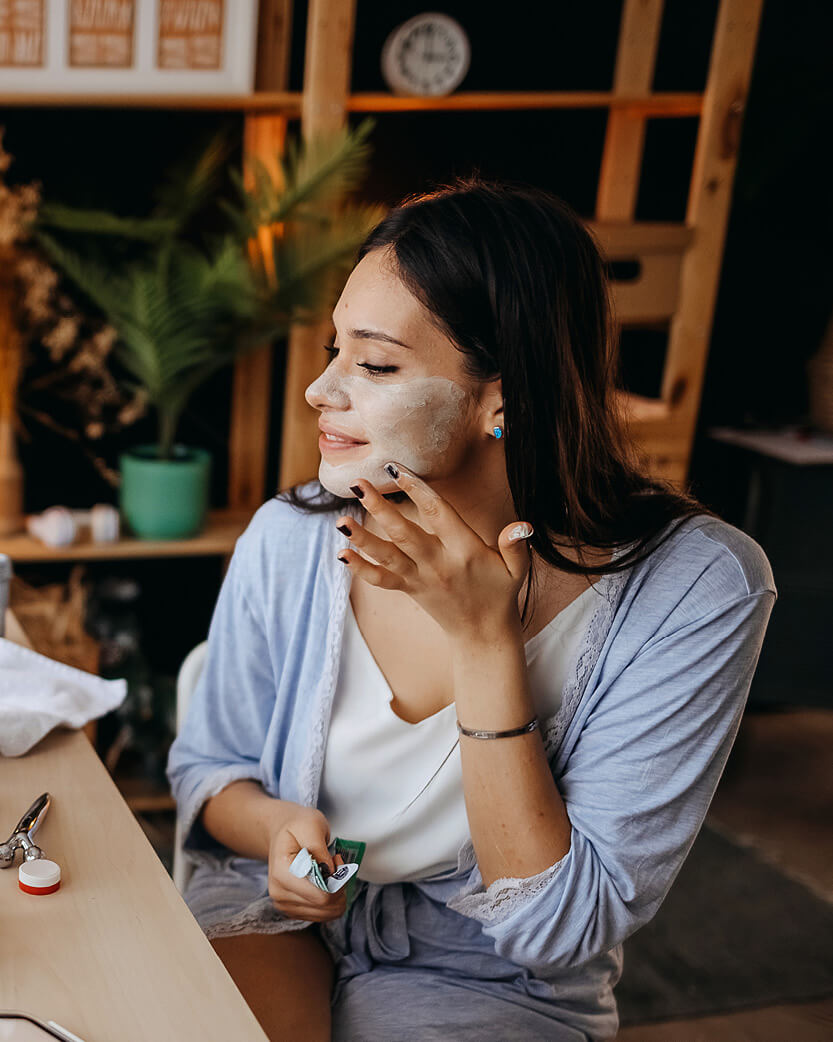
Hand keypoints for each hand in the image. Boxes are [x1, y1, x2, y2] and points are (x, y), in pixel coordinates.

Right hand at [267, 806, 346, 921]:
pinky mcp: (292, 909)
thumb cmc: (297, 826)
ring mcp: (284, 904)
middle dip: (339, 886)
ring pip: (325, 913)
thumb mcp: (312, 825)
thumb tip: (330, 872)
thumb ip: (320, 848)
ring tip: (330, 870)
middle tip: (337, 863)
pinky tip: (325, 881)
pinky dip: (330, 900)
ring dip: (336, 893)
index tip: (338, 859)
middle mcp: (279, 894)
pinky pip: (320, 915)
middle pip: (324, 906)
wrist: (281, 832)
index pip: (320, 896)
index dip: (338, 881)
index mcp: (282, 873)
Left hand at [335, 464, 533, 640]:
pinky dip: (360, 568)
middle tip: (358, 483)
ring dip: (362, 537)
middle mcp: (438, 564)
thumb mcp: (516, 568)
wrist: (483, 634)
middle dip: (379, 507)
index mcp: (465, 551)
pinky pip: (381, 580)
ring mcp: (421, 578)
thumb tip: (522, 525)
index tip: (397, 468)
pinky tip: (341, 553)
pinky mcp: (409, 590)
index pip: (438, 513)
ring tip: (339, 520)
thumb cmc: (500, 593)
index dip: (417, 489)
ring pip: (387, 556)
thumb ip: (516, 543)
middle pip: (404, 533)